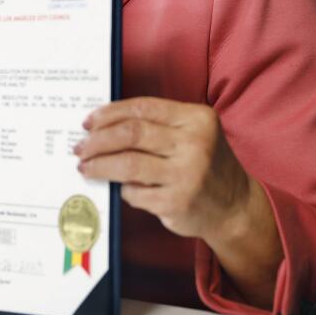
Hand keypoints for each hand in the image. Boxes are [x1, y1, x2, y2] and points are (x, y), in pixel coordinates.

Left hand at [76, 97, 281, 307]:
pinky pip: (135, 193)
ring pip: (128, 164)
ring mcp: (187, 175)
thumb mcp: (194, 134)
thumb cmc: (205, 164)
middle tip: (80, 147)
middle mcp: (195, 144)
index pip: (143, 108)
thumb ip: (158, 125)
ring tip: (86, 166)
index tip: (89, 121)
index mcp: (197, 119)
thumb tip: (104, 125)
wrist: (234, 206)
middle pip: (131, 134)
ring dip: (100, 165)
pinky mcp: (177, 203)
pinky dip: (123, 189)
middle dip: (98, 140)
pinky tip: (119, 187)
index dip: (110, 113)